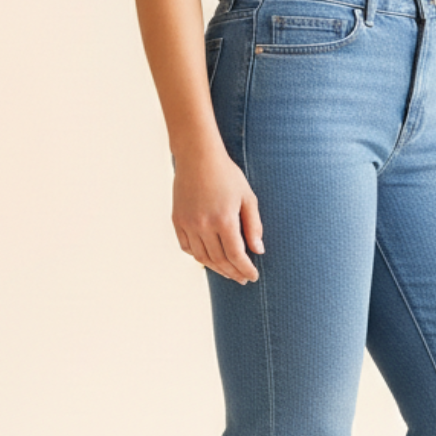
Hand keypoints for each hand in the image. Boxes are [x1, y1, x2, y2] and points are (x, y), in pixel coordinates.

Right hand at [172, 144, 264, 283]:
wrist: (198, 157)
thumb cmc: (227, 175)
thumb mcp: (247, 197)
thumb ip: (254, 226)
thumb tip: (258, 251)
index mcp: (224, 220)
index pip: (237, 256)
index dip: (246, 269)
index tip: (253, 276)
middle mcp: (204, 225)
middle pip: (220, 260)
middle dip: (233, 272)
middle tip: (243, 278)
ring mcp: (188, 224)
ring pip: (202, 257)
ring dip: (217, 269)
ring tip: (228, 272)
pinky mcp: (177, 220)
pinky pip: (187, 247)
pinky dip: (198, 256)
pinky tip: (209, 258)